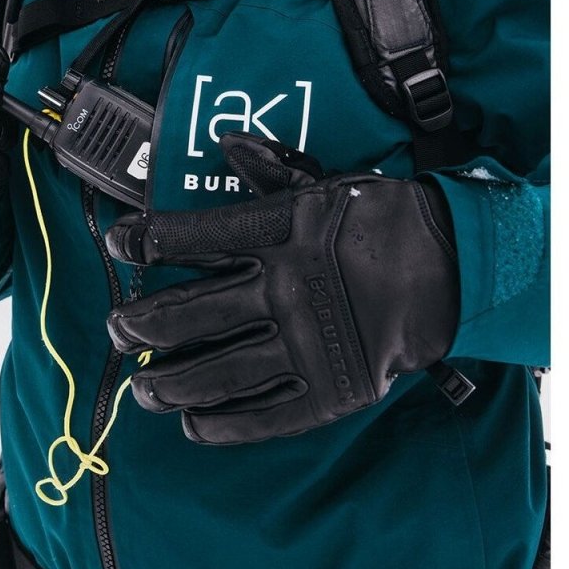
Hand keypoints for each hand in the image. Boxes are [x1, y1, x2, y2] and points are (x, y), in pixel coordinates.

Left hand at [104, 133, 458, 443]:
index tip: (118, 244)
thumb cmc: (378, 219)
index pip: (188, 237)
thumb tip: (226, 144)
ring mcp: (304, 343)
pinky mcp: (328, 390)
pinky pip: (263, 416)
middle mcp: (282, 288)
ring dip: (166, 384)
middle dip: (138, 326)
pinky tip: (191, 424)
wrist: (450, 267)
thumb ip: (270, 169)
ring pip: (213, 372)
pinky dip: (221, 424)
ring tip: (142, 388)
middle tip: (117, 331)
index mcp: (277, 232)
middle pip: (185, 314)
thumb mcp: (322, 184)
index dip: (143, 241)